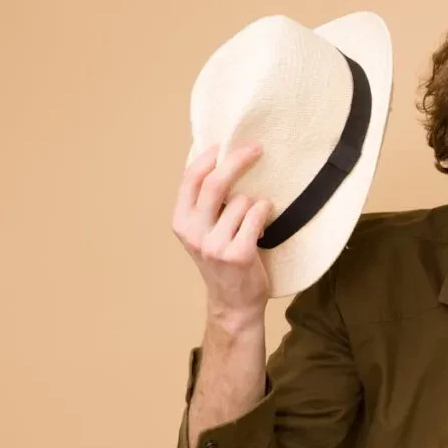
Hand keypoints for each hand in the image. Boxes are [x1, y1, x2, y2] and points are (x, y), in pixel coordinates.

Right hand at [172, 143, 273, 321]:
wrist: (234, 303)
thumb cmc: (223, 260)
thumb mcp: (203, 231)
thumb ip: (206, 204)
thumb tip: (218, 160)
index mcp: (181, 222)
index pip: (190, 179)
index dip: (207, 157)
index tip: (224, 144)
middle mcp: (194, 232)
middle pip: (215, 183)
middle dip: (238, 160)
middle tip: (257, 149)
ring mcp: (215, 245)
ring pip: (243, 200)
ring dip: (256, 205)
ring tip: (254, 223)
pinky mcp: (238, 254)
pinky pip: (257, 214)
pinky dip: (266, 213)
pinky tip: (263, 228)